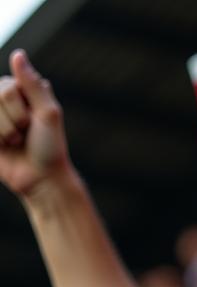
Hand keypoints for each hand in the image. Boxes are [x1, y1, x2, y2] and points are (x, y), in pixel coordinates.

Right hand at [0, 51, 69, 199]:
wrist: (41, 179)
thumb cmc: (49, 147)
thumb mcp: (49, 114)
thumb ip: (33, 84)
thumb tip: (18, 54)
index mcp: (20, 90)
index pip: (6, 89)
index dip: (21, 111)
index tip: (34, 123)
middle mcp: (4, 99)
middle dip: (13, 123)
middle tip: (24, 135)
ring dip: (3, 133)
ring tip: (15, 141)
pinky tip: (3, 146)